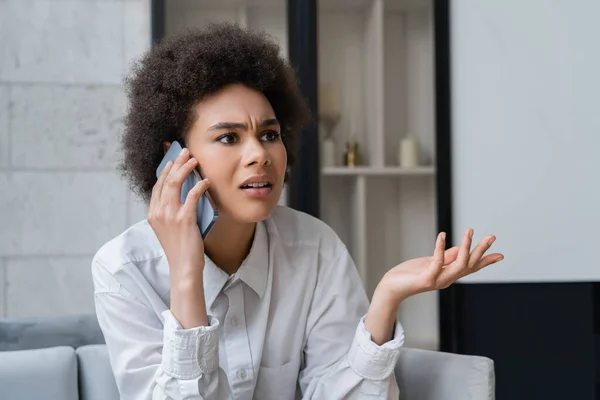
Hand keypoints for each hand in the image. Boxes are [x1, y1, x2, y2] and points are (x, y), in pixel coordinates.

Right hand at [147, 147, 209, 283]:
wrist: (183, 268)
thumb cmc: (180, 249)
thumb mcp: (170, 228)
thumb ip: (172, 211)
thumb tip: (186, 193)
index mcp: (153, 214)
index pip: (157, 186)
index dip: (165, 170)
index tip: (173, 160)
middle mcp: (158, 212)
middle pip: (165, 180)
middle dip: (176, 163)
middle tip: (185, 152)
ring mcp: (170, 215)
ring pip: (175, 183)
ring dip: (185, 168)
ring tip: (194, 160)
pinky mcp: (184, 219)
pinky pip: (192, 196)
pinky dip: (200, 186)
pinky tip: (206, 181)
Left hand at [377, 228, 503, 303]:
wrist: (392, 287)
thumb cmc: (410, 274)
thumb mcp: (430, 262)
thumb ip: (446, 257)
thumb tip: (460, 248)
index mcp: (449, 274)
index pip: (471, 267)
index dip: (486, 261)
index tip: (501, 255)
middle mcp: (447, 279)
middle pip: (470, 264)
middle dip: (481, 250)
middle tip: (492, 236)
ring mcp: (438, 280)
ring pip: (459, 264)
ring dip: (465, 247)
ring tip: (469, 231)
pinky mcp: (426, 279)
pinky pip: (437, 262)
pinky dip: (440, 248)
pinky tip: (442, 235)